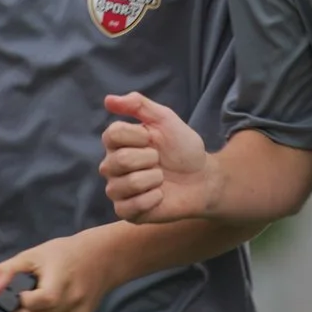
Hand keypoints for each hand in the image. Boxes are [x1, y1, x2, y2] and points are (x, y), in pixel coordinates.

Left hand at [0, 231, 117, 311]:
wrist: (101, 259)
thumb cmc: (62, 254)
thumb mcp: (33, 255)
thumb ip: (8, 271)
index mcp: (60, 282)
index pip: (38, 303)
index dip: (23, 301)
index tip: (23, 290)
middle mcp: (72, 303)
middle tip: (23, 300)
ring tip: (35, 305)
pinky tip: (49, 310)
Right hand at [100, 92, 216, 222]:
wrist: (203, 178)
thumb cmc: (183, 148)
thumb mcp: (165, 119)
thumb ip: (138, 105)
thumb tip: (108, 99)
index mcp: (116, 142)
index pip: (112, 134)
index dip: (139, 136)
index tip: (153, 139)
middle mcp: (111, 165)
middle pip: (120, 160)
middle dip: (150, 159)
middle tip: (160, 161)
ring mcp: (117, 190)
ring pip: (127, 184)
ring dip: (154, 179)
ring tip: (160, 178)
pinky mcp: (126, 212)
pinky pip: (130, 206)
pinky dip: (153, 199)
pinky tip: (160, 195)